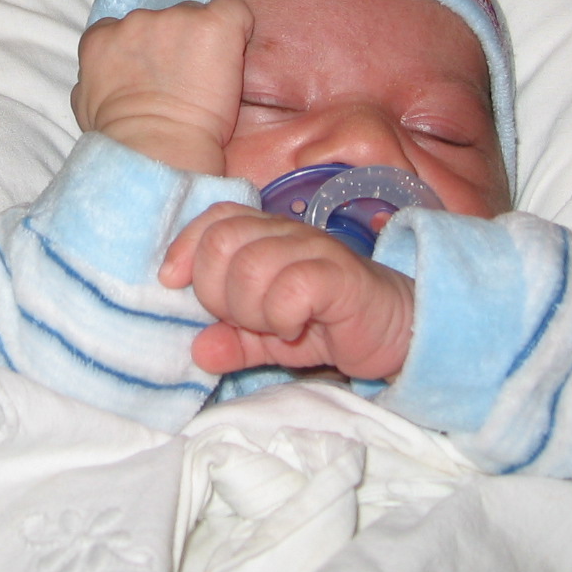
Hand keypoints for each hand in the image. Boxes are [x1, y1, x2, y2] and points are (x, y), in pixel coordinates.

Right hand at [71, 0, 254, 174]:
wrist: (158, 150)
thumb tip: (101, 78)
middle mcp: (135, 20)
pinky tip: (234, 57)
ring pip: (196, 17)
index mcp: (101, 38)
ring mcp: (174, 18)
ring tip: (208, 80)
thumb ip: (94, 78)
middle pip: (163, 20)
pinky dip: (237, 29)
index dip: (146, 49)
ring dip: (203, 42)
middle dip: (175, 44)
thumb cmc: (122, 140)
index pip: (125, 28)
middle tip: (185, 81)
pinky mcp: (212, 24)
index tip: (157, 73)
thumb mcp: (87, 107)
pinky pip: (233, 11)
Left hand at [158, 203, 415, 379]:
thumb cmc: (328, 324)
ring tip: (274, 326)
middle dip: (217, 293)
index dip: (185, 248)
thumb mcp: (270, 338)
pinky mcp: (339, 275)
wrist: (397, 329)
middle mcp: (285, 233)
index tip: (174, 284)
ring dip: (251, 310)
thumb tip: (198, 351)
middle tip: (245, 319)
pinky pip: (290, 288)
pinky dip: (281, 316)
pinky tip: (295, 328)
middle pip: (221, 243)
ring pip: (250, 266)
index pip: (213, 219)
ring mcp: (314, 249)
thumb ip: (234, 341)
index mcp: (264, 236)